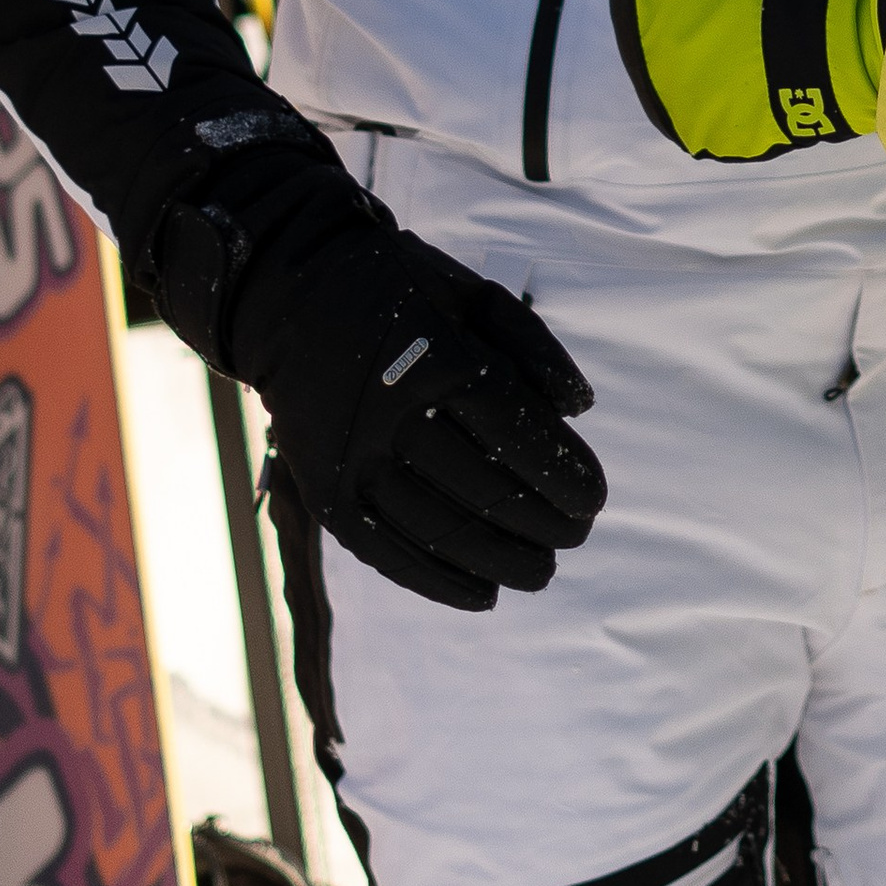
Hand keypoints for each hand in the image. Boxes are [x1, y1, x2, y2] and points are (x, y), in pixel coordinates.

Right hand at [149, 166, 605, 613]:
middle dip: (543, 522)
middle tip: (578, 534)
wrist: (292, 293)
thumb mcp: (473, 294)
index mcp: (438, 358)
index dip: (562, 475)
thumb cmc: (403, 290)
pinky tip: (482, 595)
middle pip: (485, 490)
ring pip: (439, 531)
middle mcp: (393, 414)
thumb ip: (532, 346)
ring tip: (541, 571)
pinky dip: (437, 581)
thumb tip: (582, 411)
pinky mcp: (324, 490)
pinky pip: (385, 551)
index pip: (516, 435)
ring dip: (501, 560)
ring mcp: (353, 458)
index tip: (593, 498)